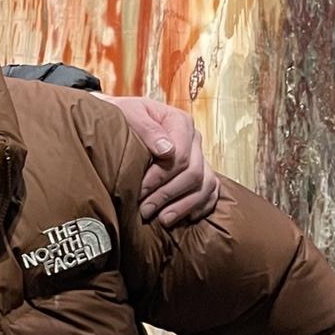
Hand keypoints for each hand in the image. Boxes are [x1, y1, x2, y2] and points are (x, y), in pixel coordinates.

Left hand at [99, 95, 218, 226]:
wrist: (123, 118)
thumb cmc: (124, 117)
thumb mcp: (129, 114)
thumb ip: (147, 128)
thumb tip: (166, 150)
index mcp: (180, 122)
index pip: (180, 156)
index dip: (160, 177)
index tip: (140, 191)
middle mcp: (194, 139)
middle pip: (193, 173)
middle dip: (168, 195)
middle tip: (145, 210)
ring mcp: (200, 156)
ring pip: (205, 185)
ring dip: (184, 206)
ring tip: (162, 220)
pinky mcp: (201, 171)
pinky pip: (212, 191)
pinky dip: (201, 206)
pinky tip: (185, 218)